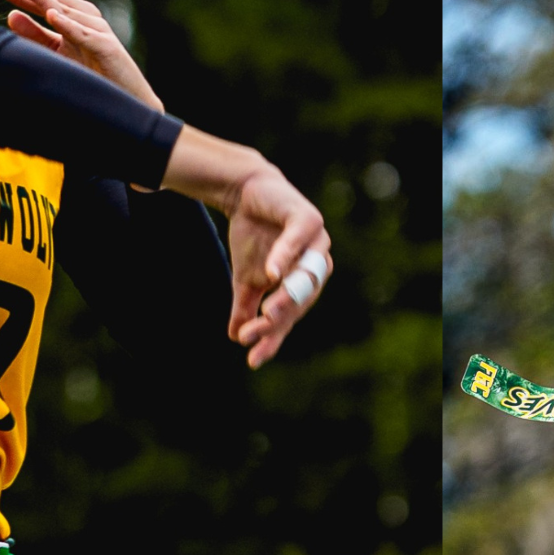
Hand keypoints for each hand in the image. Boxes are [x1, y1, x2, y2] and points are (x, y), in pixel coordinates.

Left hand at [0, 0, 162, 110]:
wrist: (126, 94)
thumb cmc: (90, 71)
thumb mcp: (55, 51)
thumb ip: (34, 33)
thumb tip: (10, 14)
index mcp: (66, 13)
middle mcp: (80, 14)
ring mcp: (94, 28)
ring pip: (61, 9)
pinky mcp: (104, 45)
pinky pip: (82, 34)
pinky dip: (67, 24)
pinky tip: (51, 14)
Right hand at [222, 162, 331, 369]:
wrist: (246, 194)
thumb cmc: (253, 237)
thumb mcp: (246, 278)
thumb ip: (246, 306)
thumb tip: (235, 337)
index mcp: (306, 283)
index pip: (292, 317)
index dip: (273, 338)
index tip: (253, 359)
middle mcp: (317, 264)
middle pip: (302, 300)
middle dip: (278, 320)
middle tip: (255, 334)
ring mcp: (316, 242)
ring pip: (307, 275)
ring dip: (288, 295)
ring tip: (268, 314)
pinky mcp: (307, 219)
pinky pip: (299, 240)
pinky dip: (286, 256)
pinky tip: (272, 274)